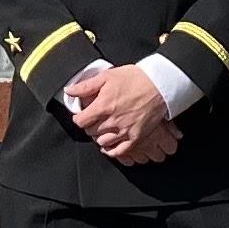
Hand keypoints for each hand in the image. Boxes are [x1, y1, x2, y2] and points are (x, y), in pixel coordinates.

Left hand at [61, 62, 179, 166]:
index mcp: (103, 106)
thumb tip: (68, 91)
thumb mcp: (107, 76)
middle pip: (91, 131)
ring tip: (102, 129)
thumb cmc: (135, 78)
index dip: (79, 117)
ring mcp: (125, 130)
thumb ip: (86, 86)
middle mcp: (112, 121)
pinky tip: (108, 145)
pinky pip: (119, 151)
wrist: (160, 85)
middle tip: (93, 120)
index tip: (82, 115)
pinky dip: (111, 150)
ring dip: (99, 136)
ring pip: (102, 142)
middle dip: (89, 126)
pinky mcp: (136, 137)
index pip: (81, 121)